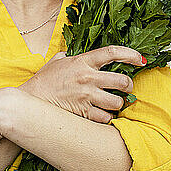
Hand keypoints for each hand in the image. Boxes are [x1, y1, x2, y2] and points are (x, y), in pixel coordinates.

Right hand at [19, 45, 143, 123]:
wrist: (30, 100)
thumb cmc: (43, 80)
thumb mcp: (57, 61)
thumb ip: (71, 56)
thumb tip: (74, 53)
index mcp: (83, 61)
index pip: (112, 52)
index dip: (131, 54)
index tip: (140, 59)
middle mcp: (87, 78)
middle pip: (122, 81)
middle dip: (128, 86)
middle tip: (125, 88)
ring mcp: (86, 96)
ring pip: (117, 102)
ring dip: (118, 104)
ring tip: (113, 104)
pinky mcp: (83, 113)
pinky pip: (106, 118)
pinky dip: (107, 118)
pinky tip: (102, 115)